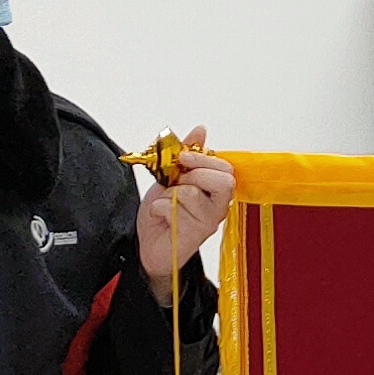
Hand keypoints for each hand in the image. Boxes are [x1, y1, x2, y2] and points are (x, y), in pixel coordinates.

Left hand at [141, 127, 234, 292]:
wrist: (148, 244)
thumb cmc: (163, 212)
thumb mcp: (172, 176)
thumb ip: (187, 153)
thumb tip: (200, 130)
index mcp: (215, 191)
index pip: (225, 168)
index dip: (203, 159)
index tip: (182, 158)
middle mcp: (217, 207)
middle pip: (224, 182)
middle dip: (194, 175)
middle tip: (177, 182)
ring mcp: (207, 222)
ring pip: (192, 194)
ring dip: (168, 194)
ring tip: (165, 203)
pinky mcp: (193, 235)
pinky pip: (174, 210)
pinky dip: (158, 208)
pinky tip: (160, 216)